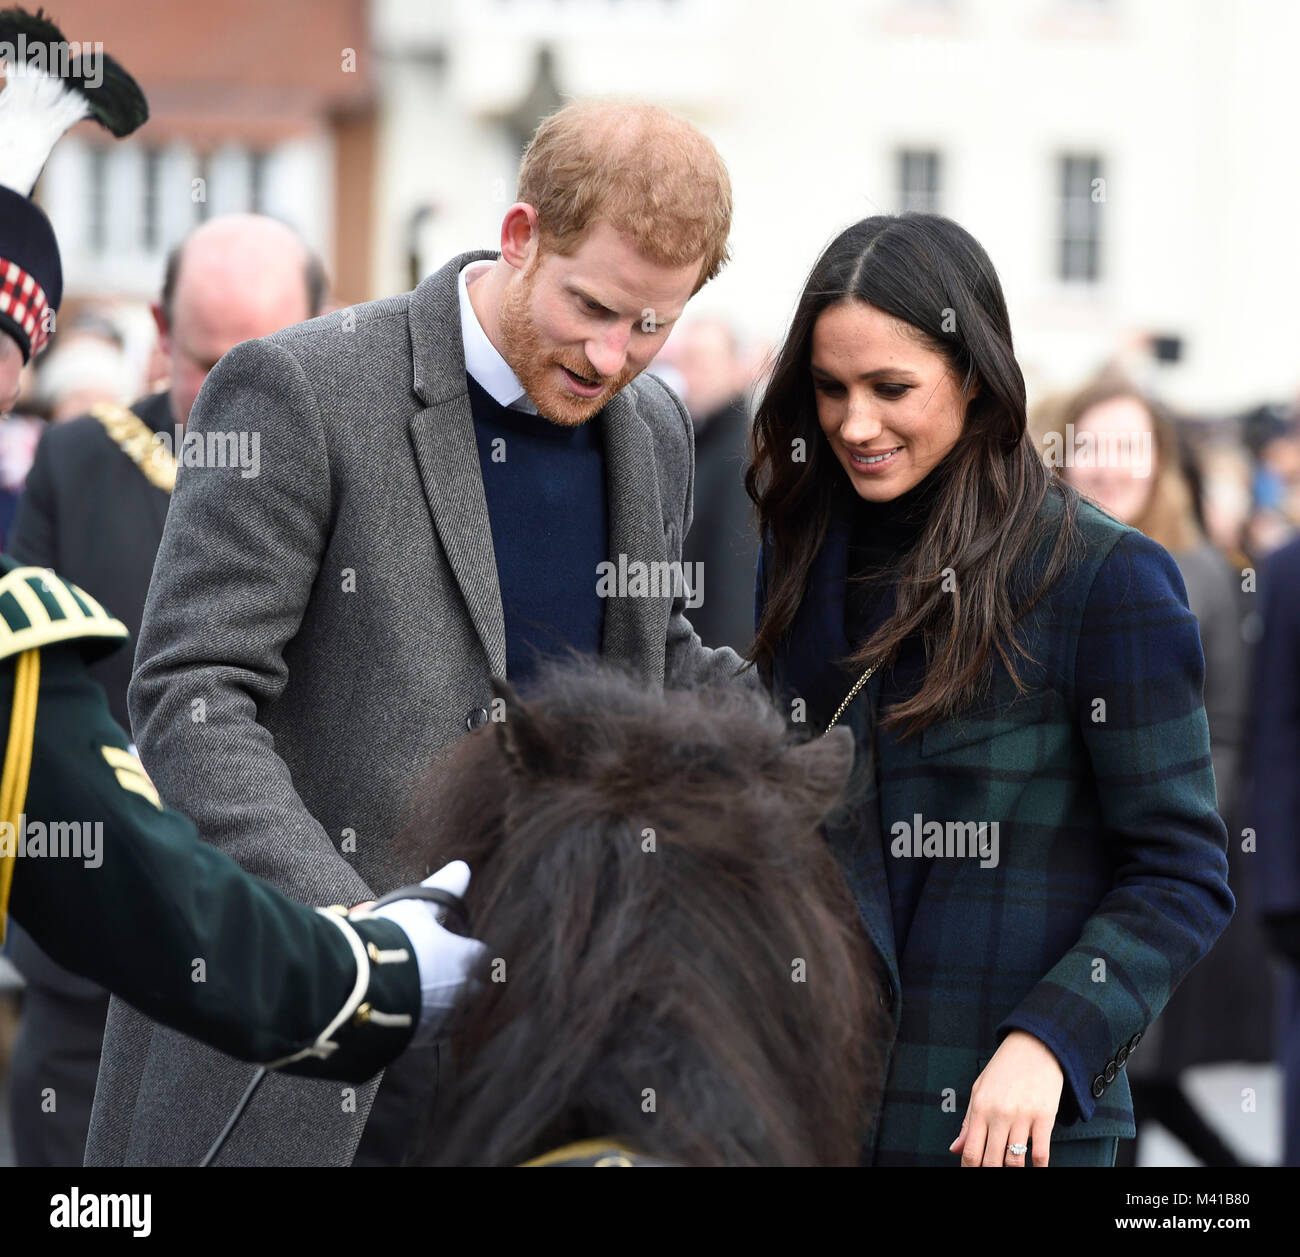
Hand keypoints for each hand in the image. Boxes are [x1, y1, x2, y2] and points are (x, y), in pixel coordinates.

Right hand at [366, 861, 487, 1045]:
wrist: (360, 988)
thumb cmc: (393, 942)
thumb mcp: (417, 906)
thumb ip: (444, 888)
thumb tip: (464, 868)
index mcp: (466, 959)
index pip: (485, 954)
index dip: (474, 949)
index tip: (461, 945)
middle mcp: (463, 992)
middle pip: (477, 987)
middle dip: (467, 979)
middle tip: (446, 970)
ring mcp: (445, 1019)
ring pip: (460, 1012)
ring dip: (451, 1003)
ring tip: (430, 993)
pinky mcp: (424, 1040)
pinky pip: (439, 1032)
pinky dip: (433, 1022)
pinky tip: (418, 1014)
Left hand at [949, 1030, 1062, 1165]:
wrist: (1034, 1046)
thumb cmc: (1004, 1070)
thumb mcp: (979, 1090)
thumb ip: (969, 1123)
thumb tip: (955, 1149)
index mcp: (980, 1108)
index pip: (971, 1151)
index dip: (970, 1170)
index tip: (972, 1173)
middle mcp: (999, 1114)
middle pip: (991, 1161)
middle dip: (990, 1173)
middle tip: (991, 1173)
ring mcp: (1022, 1117)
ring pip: (1015, 1161)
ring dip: (1013, 1172)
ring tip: (1011, 1170)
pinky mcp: (1045, 1117)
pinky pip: (1040, 1153)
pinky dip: (1039, 1168)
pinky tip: (1036, 1170)